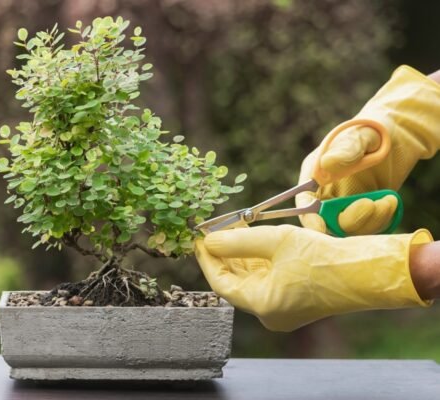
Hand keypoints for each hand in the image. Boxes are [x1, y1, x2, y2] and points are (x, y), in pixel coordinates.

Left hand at [195, 225, 431, 331]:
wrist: (364, 272)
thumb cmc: (324, 258)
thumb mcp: (276, 241)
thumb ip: (237, 241)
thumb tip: (209, 240)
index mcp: (262, 305)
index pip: (221, 282)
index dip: (207, 259)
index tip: (198, 239)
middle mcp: (268, 313)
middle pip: (235, 280)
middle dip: (224, 253)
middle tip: (216, 229)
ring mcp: (281, 308)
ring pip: (250, 278)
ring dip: (240, 254)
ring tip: (233, 227)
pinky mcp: (292, 299)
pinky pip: (265, 279)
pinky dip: (256, 260)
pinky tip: (250, 239)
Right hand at [296, 65, 439, 233]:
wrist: (399, 136)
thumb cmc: (372, 130)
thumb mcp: (359, 136)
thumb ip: (345, 150)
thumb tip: (325, 165)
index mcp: (315, 175)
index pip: (304, 202)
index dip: (308, 217)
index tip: (320, 227)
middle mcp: (326, 194)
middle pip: (327, 221)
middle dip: (348, 219)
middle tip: (370, 204)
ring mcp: (345, 205)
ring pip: (349, 228)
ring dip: (369, 219)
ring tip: (387, 200)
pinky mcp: (365, 213)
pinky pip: (367, 228)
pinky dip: (380, 220)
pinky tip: (390, 201)